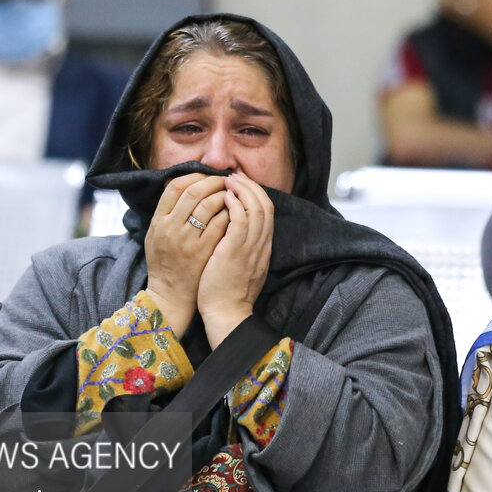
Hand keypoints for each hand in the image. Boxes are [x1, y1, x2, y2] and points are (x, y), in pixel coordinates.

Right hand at [143, 173, 228, 337]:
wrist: (171, 295)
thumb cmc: (164, 263)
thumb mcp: (155, 235)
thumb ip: (166, 211)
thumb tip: (181, 184)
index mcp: (158, 221)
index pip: (175, 187)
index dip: (194, 177)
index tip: (206, 177)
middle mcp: (171, 228)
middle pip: (193, 192)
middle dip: (212, 182)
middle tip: (224, 182)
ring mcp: (188, 240)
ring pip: (208, 205)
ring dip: (223, 196)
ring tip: (231, 195)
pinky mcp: (204, 251)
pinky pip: (220, 224)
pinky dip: (230, 214)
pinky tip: (235, 212)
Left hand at [197, 172, 274, 346]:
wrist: (227, 314)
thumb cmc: (227, 293)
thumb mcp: (242, 266)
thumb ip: (244, 247)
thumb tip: (233, 229)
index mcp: (264, 248)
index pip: (267, 212)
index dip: (256, 194)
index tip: (241, 185)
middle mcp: (262, 245)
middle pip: (265, 205)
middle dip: (250, 186)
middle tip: (234, 176)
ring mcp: (251, 247)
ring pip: (256, 208)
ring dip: (242, 190)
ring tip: (228, 180)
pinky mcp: (236, 251)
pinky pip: (240, 219)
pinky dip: (235, 204)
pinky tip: (224, 196)